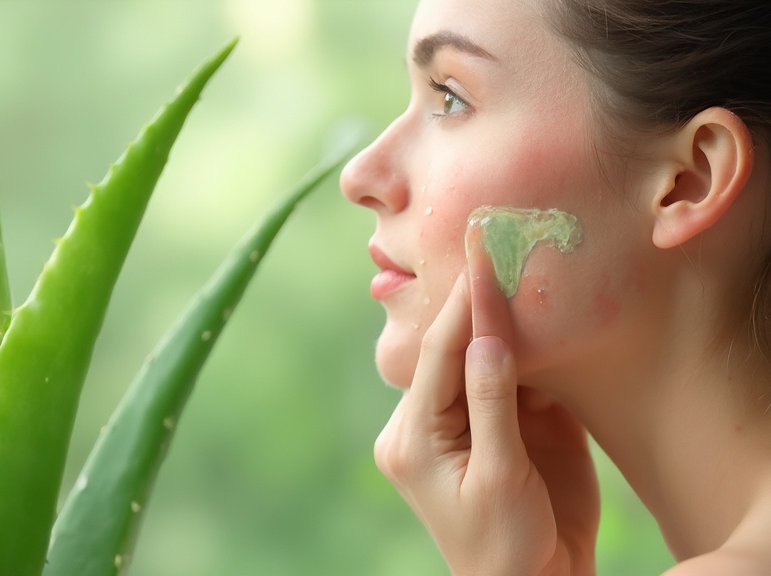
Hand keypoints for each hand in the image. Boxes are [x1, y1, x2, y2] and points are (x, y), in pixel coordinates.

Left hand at [373, 241, 599, 575]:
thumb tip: (488, 338)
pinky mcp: (497, 426)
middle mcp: (429, 422)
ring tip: (514, 263)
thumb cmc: (505, 547)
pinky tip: (534, 312)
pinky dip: (520, 346)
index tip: (481, 255)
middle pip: (452, 349)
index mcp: (414, 437)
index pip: (439, 356)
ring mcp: (462, 421)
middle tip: (494, 242)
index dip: (464, 305)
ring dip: (498, 318)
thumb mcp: (499, 479)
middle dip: (475, 302)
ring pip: (477, 357)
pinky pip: (503, 376)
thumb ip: (493, 406)